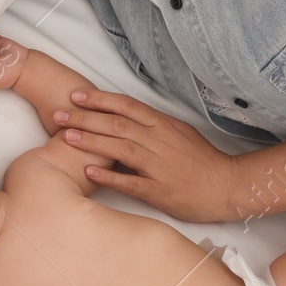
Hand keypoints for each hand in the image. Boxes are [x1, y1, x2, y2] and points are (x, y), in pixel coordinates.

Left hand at [54, 89, 236, 222]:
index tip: (76, 95)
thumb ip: (152, 125)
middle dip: (85, 117)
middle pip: (116, 123)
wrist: (227, 186)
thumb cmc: (201, 160)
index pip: (126, 105)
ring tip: (65, 137)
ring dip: (91, 141)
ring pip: (120, 148)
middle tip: (58, 114)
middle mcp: (159, 141)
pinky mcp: (160, 190)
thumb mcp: (178, 133)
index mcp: (163, 125)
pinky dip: (109, 176)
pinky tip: (88, 172)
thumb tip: (124, 116)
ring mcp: (159, 165)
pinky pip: (131, 182)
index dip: (99, 99)